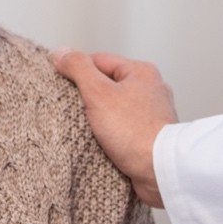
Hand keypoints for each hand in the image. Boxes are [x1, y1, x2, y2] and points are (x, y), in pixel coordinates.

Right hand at [52, 49, 176, 208]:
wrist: (161, 171)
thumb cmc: (134, 132)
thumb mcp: (98, 93)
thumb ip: (79, 69)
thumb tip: (61, 53)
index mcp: (141, 72)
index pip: (98, 61)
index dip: (77, 72)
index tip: (62, 86)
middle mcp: (151, 89)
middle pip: (107, 84)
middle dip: (88, 97)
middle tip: (72, 109)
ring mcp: (153, 113)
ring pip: (115, 108)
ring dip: (99, 118)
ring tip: (84, 128)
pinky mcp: (151, 136)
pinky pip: (124, 128)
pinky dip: (111, 134)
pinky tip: (100, 142)